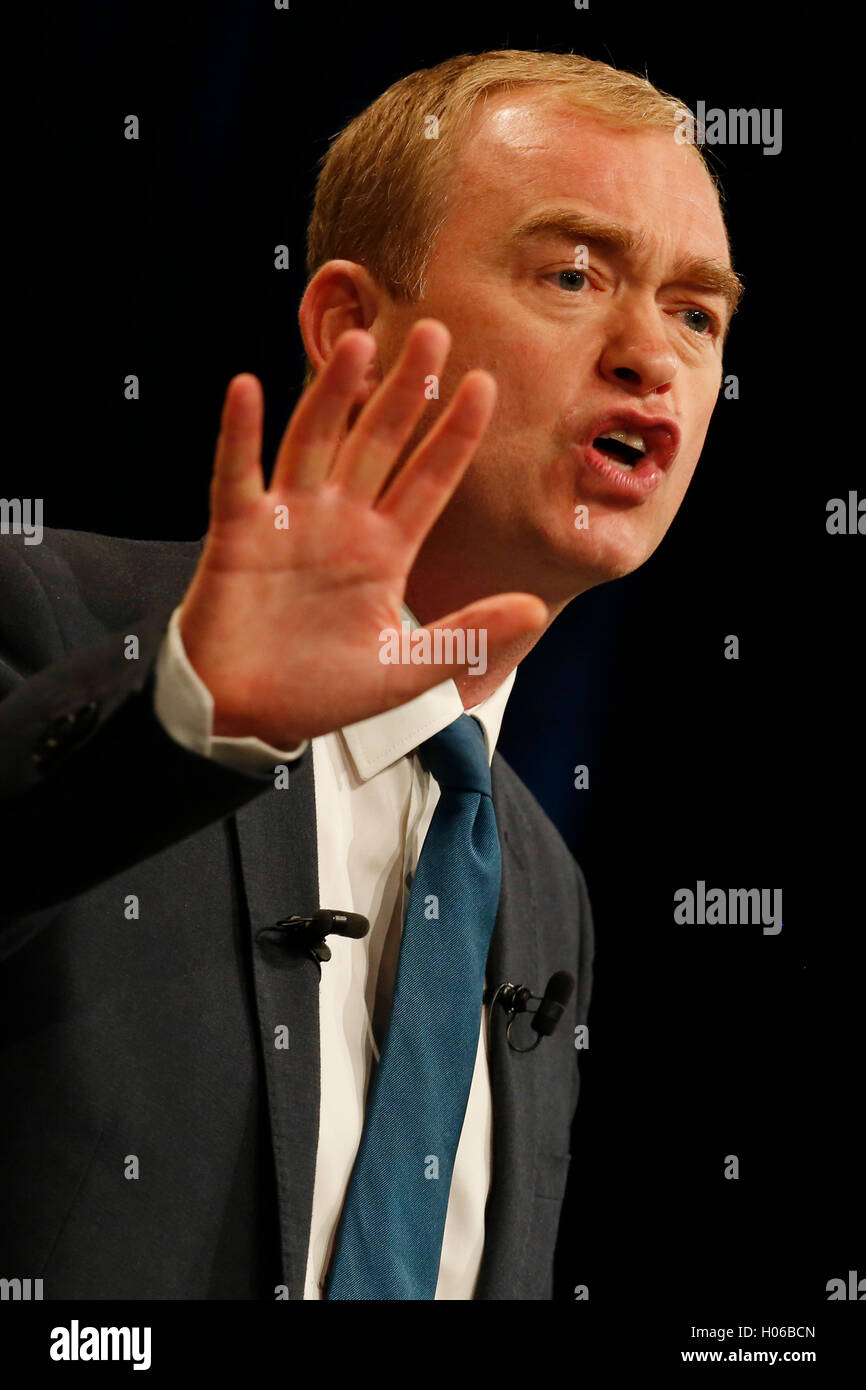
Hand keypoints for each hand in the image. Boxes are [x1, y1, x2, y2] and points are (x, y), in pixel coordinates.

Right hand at [178, 319, 547, 748]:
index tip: (485, 385)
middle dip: (405, 390)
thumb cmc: (321, 692)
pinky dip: (241, 435)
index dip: (455, 434)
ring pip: (314, 443)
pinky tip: (249, 389)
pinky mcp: (237, 534)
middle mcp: (340, 523)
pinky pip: (237, 475)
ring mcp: (288, 522)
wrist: (246, 714)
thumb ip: (466, 635)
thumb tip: (535, 607)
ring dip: (333, 395)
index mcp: (384, 550)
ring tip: (358, 344)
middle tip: (434, 333)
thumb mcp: (405, 669)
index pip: (429, 480)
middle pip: (377, 442)